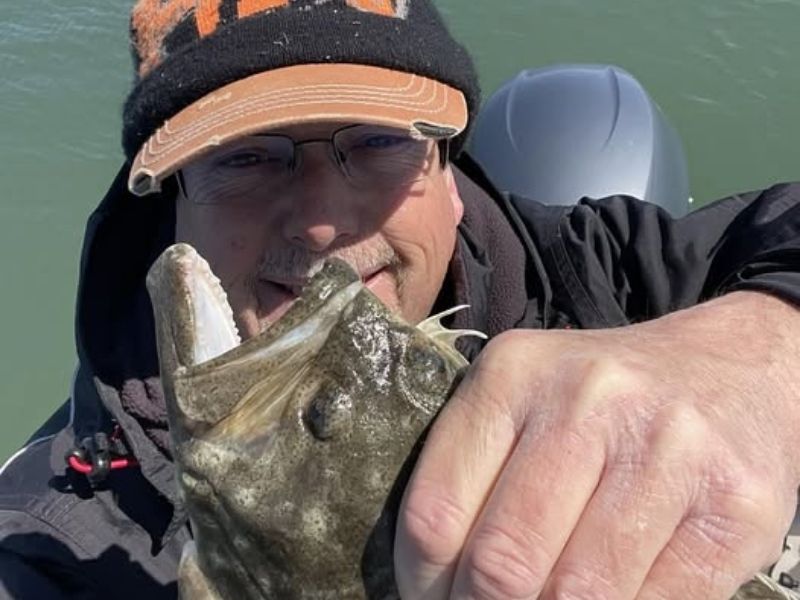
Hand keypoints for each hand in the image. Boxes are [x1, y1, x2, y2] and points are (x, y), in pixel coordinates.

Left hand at [395, 291, 799, 598]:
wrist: (730, 368)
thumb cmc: (604, 397)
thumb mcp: (523, 400)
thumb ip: (474, 473)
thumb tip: (432, 578)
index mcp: (513, 374)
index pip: (435, 514)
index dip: (421, 582)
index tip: (430, 598)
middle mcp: (588, 402)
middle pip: (502, 564)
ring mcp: (667, 451)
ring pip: (576, 594)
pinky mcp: (734, 505)